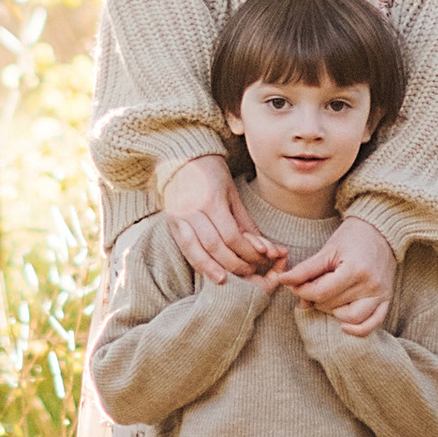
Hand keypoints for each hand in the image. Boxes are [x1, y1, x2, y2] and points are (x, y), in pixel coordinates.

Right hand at [160, 150, 282, 282]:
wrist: (183, 157)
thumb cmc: (212, 174)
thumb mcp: (233, 194)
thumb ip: (246, 222)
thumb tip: (266, 248)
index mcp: (211, 200)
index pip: (232, 235)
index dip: (248, 251)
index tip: (262, 258)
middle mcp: (192, 210)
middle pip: (215, 245)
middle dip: (235, 262)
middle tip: (251, 271)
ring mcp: (179, 217)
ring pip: (197, 250)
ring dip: (215, 268)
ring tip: (229, 279)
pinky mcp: (171, 223)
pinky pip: (185, 248)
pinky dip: (199, 262)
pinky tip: (211, 273)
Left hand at [282, 215, 398, 335]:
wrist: (380, 231)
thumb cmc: (352, 237)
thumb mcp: (328, 250)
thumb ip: (306, 269)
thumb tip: (284, 280)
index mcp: (355, 269)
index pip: (321, 292)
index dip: (302, 290)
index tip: (294, 284)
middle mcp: (370, 285)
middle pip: (332, 304)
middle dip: (315, 298)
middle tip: (309, 287)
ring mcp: (380, 294)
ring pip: (349, 318)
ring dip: (332, 312)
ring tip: (326, 298)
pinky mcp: (386, 299)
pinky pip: (372, 323)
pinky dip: (358, 329)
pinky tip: (343, 326)